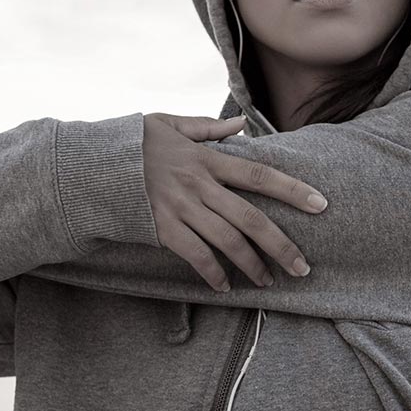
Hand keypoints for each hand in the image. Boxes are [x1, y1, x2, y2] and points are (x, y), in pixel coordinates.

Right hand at [142, 113, 327, 291]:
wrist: (90, 163)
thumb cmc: (131, 143)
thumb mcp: (169, 123)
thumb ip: (207, 127)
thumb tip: (240, 126)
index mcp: (207, 159)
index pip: (260, 174)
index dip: (293, 189)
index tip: (321, 205)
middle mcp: (199, 184)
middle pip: (251, 218)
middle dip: (282, 245)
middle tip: (303, 267)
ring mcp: (180, 208)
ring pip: (228, 241)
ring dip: (252, 265)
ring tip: (268, 281)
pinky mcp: (161, 228)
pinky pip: (195, 255)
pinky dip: (213, 273)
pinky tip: (225, 287)